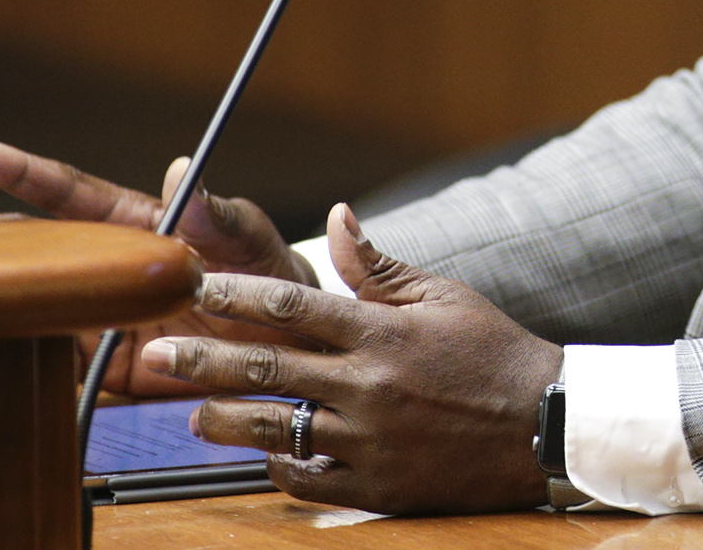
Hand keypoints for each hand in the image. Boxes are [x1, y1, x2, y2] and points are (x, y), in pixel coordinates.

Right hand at [0, 137, 316, 396]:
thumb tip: (182, 169)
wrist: (290, 352)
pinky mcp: (102, 374)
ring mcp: (98, 320)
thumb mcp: (254, 242)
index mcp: (133, 226)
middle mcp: (104, 269)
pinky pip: (49, 371)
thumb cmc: (271, 279)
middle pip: (26, 253)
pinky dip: (13, 372)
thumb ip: (221, 214)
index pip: (69, 193)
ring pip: (26, 310)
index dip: (23, 170)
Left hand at [142, 203, 562, 514]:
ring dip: (226, 420)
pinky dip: (279, 466)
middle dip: (205, 359)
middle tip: (161, 353)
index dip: (236, 296)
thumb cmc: (493, 351)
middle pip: (267, 369)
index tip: (195, 287)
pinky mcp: (378, 486)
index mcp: (382, 332)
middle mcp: (368, 385)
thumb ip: (378, 266)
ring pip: (276, 429)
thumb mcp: (443, 296)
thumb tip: (335, 217)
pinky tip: (262, 454)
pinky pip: (309, 480)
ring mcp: (369, 440)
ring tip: (194, 413)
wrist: (542, 424)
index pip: (292, 305)